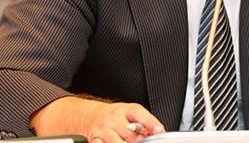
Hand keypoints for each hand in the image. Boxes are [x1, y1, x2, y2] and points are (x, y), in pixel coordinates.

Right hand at [31, 97, 165, 142]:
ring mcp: (104, 130)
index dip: (151, 123)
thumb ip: (142, 123)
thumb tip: (156, 133)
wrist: (88, 116)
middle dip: (140, 141)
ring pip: (116, 142)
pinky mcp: (94, 140)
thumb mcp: (128, 114)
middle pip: (131, 133)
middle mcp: (114, 119)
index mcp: (126, 110)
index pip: (140, 114)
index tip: (160, 131)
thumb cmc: (113, 117)